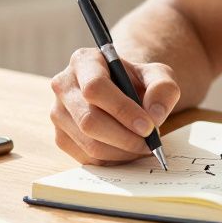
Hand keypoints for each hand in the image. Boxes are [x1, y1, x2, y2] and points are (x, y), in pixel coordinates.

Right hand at [49, 48, 180, 165]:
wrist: (122, 91)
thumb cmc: (137, 81)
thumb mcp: (158, 74)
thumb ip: (163, 88)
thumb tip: (154, 115)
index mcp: (84, 61)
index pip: (95, 88)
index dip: (122, 110)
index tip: (148, 126)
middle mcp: (64, 86)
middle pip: (88, 120)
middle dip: (124, 137)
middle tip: (150, 143)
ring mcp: (58, 114)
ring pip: (88, 143)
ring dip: (122, 152)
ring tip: (143, 147)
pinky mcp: (61, 137)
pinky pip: (87, 158)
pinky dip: (113, 160)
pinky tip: (129, 151)